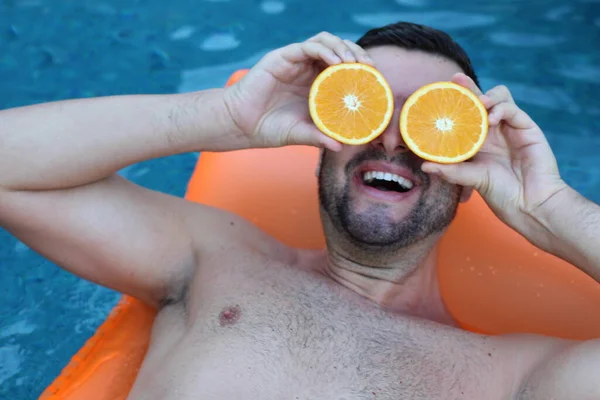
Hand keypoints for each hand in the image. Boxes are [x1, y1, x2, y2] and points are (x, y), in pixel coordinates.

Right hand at [223, 32, 373, 150]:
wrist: (241, 125)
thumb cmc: (269, 129)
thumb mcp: (300, 134)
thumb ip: (319, 137)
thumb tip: (342, 146)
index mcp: (315, 84)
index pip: (344, 67)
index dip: (361, 68)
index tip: (375, 78)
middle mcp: (307, 69)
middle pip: (339, 49)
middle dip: (357, 54)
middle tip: (369, 68)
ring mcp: (296, 61)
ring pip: (326, 41)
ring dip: (344, 48)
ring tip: (355, 63)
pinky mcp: (283, 57)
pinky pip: (309, 46)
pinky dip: (325, 50)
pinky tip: (336, 62)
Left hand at [421, 73, 568, 235]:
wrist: (530, 204)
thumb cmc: (502, 194)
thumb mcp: (471, 179)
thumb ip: (451, 171)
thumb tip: (424, 166)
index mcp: (477, 140)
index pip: (464, 114)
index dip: (455, 102)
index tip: (438, 92)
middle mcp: (493, 131)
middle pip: (481, 99)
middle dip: (468, 88)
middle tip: (456, 80)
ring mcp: (510, 127)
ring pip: (499, 97)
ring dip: (486, 96)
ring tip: (478, 104)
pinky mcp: (527, 128)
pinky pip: (513, 110)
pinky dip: (501, 109)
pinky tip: (492, 119)